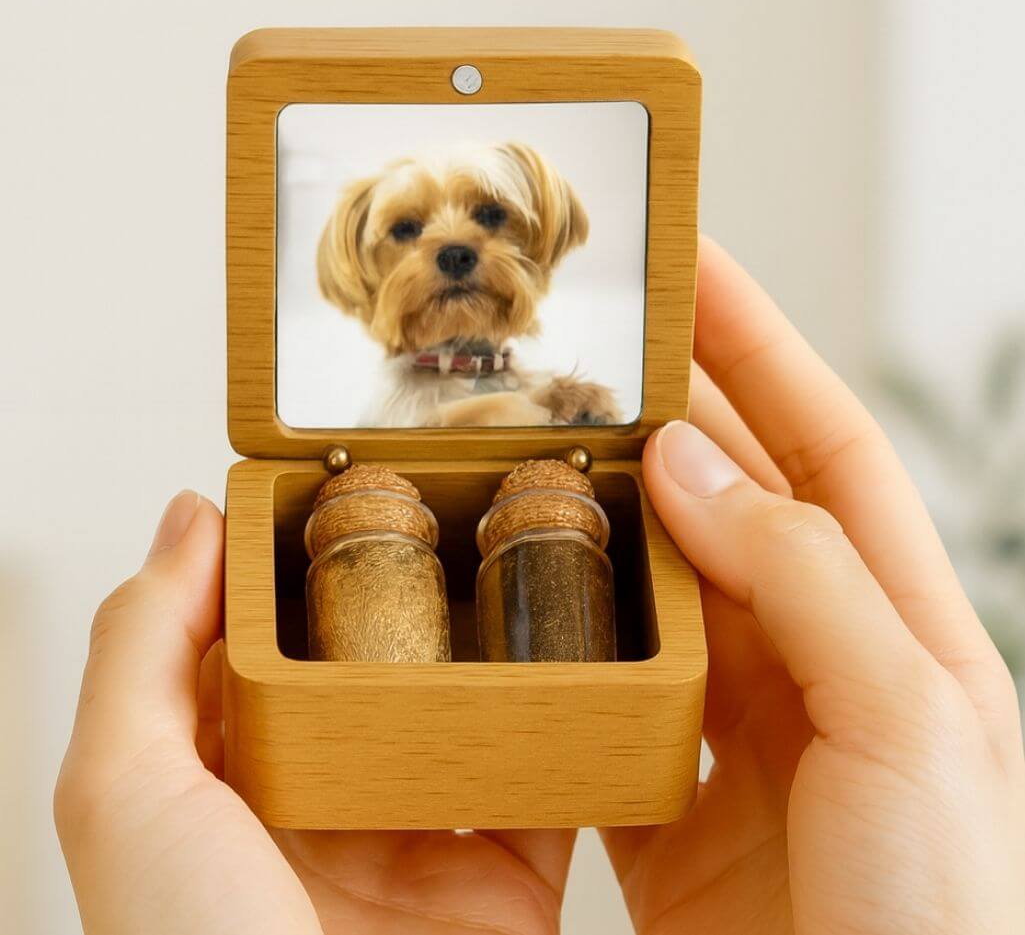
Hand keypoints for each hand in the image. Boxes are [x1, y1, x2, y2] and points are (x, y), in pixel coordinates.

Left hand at [54, 493, 574, 934]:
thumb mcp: (128, 795)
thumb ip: (142, 648)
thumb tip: (190, 519)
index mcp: (235, 780)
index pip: (273, 637)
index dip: (309, 559)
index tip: (354, 488)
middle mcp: (329, 806)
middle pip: (385, 669)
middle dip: (422, 595)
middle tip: (464, 513)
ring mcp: (423, 845)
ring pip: (474, 717)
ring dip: (508, 654)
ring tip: (537, 573)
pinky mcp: (506, 884)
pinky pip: (552, 784)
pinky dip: (576, 730)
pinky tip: (591, 671)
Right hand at [602, 237, 1024, 932]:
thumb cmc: (939, 925)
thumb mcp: (908, 726)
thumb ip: (803, 582)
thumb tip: (689, 464)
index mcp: (899, 628)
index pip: (822, 445)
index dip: (760, 347)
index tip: (693, 269)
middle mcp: (819, 661)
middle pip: (733, 500)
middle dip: (667, 411)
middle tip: (587, 348)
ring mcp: (741, 728)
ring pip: (664, 583)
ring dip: (606, 515)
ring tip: (538, 449)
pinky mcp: (670, 799)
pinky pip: (612, 683)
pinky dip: (567, 635)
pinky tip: (523, 597)